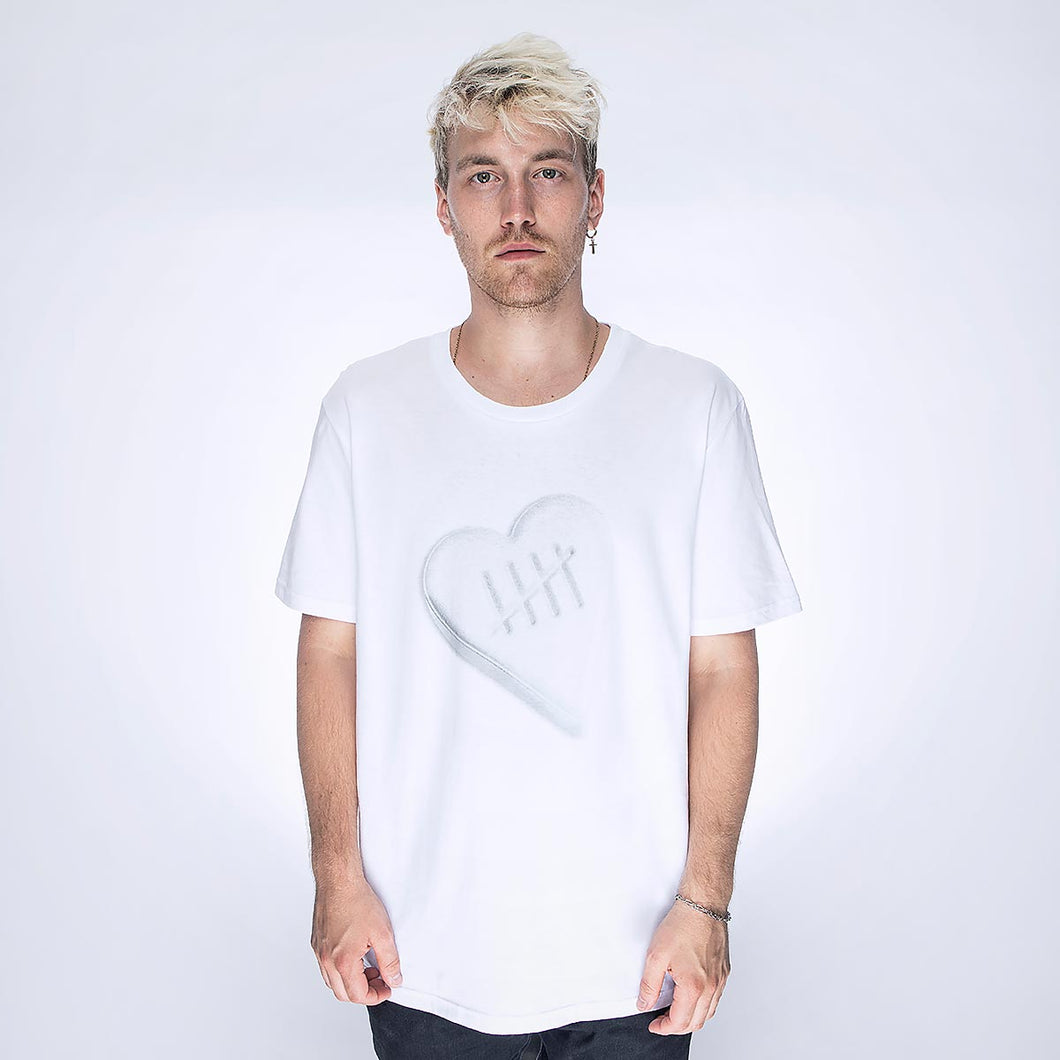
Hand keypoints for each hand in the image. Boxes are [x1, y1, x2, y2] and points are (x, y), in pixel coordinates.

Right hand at [311, 876, 402, 1004]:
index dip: (376, 996)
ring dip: (351, 982)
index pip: (358, 995)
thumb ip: (390, 961)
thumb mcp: (383, 933)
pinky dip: (341, 970)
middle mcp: (326, 960)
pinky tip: (355, 956)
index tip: (386, 989)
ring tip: (369, 967)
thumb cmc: (357, 901)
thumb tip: (394, 979)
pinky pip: (326, 967)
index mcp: (342, 961)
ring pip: (333, 982)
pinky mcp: (316, 942)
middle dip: (364, 992)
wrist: (338, 880)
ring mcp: (318, 952)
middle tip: (380, 980)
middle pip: (343, 993)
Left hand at [636, 900, 729, 1033]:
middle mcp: (711, 987)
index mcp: (694, 987)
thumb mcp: (655, 956)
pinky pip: (715, 999)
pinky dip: (703, 1006)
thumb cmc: (682, 925)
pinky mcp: (724, 972)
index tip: (654, 1024)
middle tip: (661, 1019)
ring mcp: (720, 980)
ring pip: (708, 1013)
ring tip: (675, 1010)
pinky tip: (691, 996)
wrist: (703, 905)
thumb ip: (649, 985)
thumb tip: (645, 1004)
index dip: (663, 1028)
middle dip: (676, 1026)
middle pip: (696, 1023)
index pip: (679, 1022)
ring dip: (691, 1018)